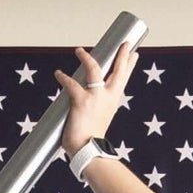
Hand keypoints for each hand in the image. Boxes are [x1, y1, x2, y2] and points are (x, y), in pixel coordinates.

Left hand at [55, 40, 137, 155]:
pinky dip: (63, 78)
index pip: (124, 78)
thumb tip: (88, 108)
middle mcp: (108, 95)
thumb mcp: (101, 119)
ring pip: (94, 69)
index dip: (129, 65)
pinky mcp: (81, 101)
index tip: (134, 54)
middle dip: (122, 54)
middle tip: (125, 43)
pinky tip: (58, 73)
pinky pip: (71, 84)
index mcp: (113, 100)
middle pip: (119, 70)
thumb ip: (98, 109)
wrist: (88, 149)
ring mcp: (95, 96)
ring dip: (86, 58)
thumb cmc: (91, 138)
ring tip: (79, 50)